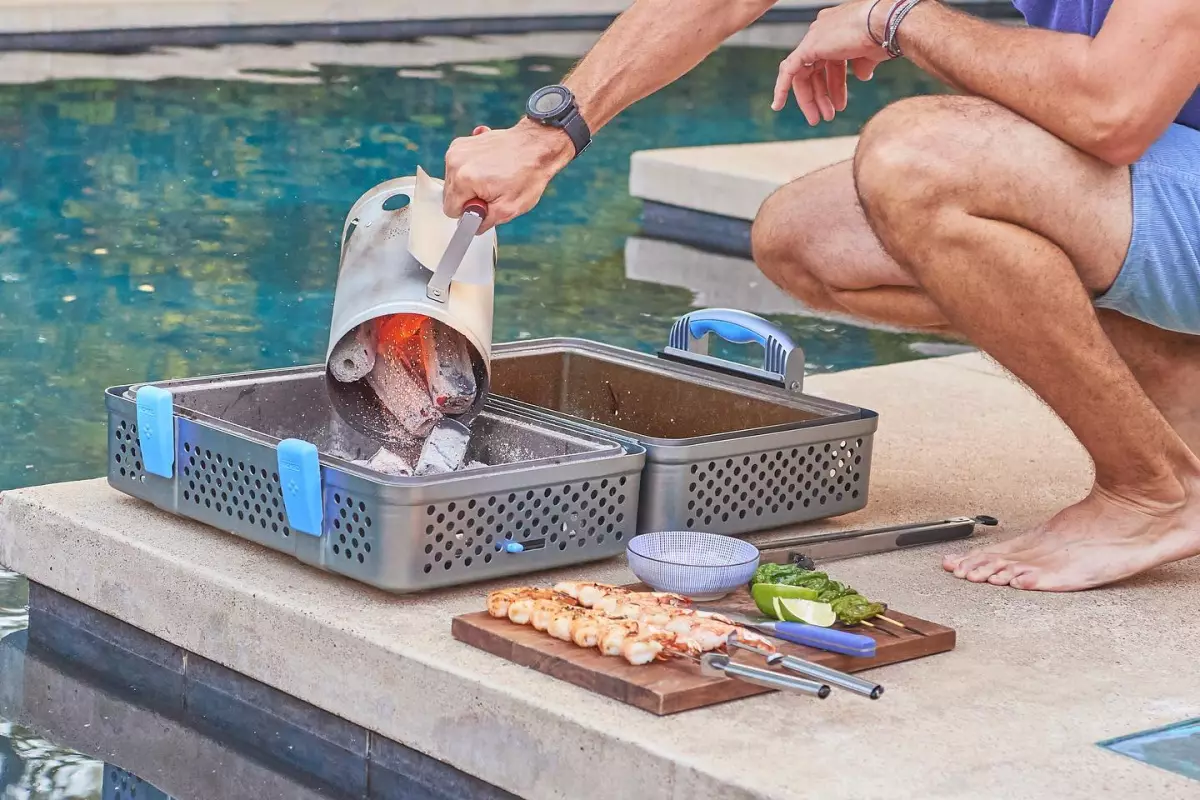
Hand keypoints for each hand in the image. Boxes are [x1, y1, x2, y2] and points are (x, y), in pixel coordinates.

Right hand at [443, 122, 573, 230]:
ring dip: (471, 184)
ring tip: (493, 178)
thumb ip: (483, 222)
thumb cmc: (527, 174)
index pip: (451, 210)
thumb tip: (471, 227)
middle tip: (492, 191)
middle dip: (470, 198)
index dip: (470, 212)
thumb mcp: (509, 209)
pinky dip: (472, 170)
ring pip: (454, 182)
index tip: (484, 206)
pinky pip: (459, 167)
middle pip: (451, 195)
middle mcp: (455, 161)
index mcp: (462, 179)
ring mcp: (457, 149)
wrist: (536, 145)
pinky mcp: (462, 143)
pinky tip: (489, 167)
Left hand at [770, 0, 890, 124]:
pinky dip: (782, 87)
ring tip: (818, 118)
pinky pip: (788, 70)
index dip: (834, 85)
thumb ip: (862, 64)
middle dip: (821, 95)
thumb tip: (863, 77)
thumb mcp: (871, 55)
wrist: (886, 25)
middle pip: (815, 70)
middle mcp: (823, 32)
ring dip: (810, 98)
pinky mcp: (808, 46)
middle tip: (827, 116)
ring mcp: (815, 38)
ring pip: (804, 74)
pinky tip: (778, 105)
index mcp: (837, 32)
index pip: (830, 63)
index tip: (838, 104)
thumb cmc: (884, 36)